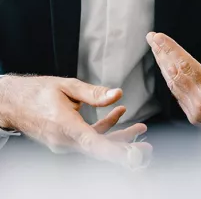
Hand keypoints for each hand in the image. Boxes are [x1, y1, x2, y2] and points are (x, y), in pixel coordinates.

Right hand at [0, 75, 150, 168]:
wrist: (14, 103)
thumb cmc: (39, 92)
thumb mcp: (68, 86)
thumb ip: (94, 93)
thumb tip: (117, 94)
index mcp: (64, 126)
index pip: (92, 142)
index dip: (113, 150)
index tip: (131, 154)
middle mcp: (64, 140)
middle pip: (99, 149)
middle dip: (124, 149)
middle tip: (147, 149)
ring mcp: (64, 143)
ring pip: (97, 145)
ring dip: (119, 138)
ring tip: (141, 128)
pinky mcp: (66, 141)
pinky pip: (89, 139)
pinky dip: (105, 129)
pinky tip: (120, 113)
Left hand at [147, 25, 200, 144]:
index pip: (185, 65)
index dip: (170, 49)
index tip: (158, 37)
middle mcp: (199, 103)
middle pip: (174, 73)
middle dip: (161, 53)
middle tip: (152, 37)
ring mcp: (194, 112)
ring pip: (173, 84)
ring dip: (163, 65)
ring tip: (156, 48)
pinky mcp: (193, 117)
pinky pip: (177, 94)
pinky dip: (171, 78)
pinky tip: (166, 67)